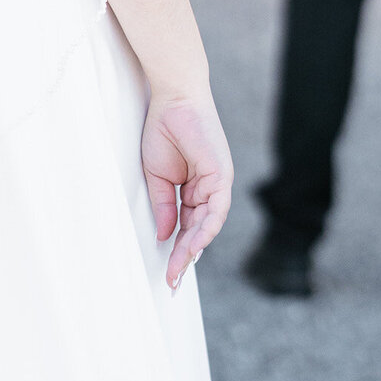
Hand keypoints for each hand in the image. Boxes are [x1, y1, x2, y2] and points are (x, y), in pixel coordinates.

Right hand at [141, 88, 232, 290]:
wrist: (173, 99)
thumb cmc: (164, 131)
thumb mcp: (158, 177)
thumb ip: (165, 207)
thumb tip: (166, 236)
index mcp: (195, 189)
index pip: (187, 226)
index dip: (177, 250)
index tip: (168, 274)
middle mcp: (209, 189)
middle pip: (198, 230)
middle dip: (185, 256)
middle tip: (172, 281)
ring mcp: (218, 183)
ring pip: (209, 224)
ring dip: (193, 248)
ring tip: (178, 269)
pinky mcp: (222, 175)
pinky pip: (217, 208)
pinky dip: (206, 227)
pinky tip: (194, 244)